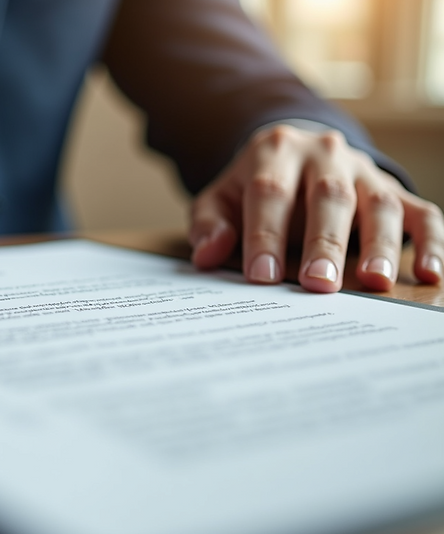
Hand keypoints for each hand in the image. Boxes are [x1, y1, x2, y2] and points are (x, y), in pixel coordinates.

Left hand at [189, 124, 443, 291]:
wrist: (290, 153)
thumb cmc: (252, 187)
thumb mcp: (218, 198)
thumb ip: (209, 224)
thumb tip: (209, 254)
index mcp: (275, 151)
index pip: (270, 193)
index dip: (265, 235)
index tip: (261, 276)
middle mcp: (325, 154)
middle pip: (329, 196)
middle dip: (324, 242)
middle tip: (318, 284)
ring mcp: (364, 171)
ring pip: (380, 204)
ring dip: (381, 244)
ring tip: (375, 282)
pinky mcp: (394, 190)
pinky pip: (423, 213)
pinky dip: (433, 242)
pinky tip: (431, 273)